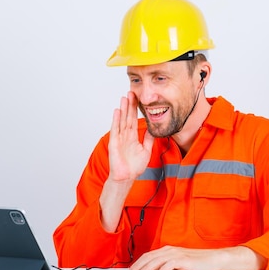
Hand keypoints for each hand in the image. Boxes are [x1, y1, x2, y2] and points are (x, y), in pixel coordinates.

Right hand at [99, 92, 153, 232]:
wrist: (127, 177)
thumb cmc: (134, 167)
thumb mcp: (146, 150)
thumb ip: (149, 139)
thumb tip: (154, 129)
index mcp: (133, 136)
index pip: (134, 119)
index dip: (136, 109)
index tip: (137, 99)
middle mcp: (125, 135)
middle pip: (128, 117)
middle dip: (130, 105)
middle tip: (131, 92)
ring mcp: (120, 138)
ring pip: (122, 120)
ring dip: (123, 109)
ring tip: (124, 97)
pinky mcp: (115, 142)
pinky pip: (116, 129)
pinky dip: (116, 119)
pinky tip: (118, 110)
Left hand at [127, 245, 265, 269]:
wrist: (213, 259)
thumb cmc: (196, 263)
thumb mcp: (178, 265)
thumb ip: (167, 266)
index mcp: (167, 250)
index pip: (148, 256)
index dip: (138, 263)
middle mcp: (170, 250)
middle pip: (150, 257)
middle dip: (138, 266)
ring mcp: (177, 254)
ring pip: (157, 260)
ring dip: (147, 268)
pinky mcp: (185, 259)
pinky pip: (171, 264)